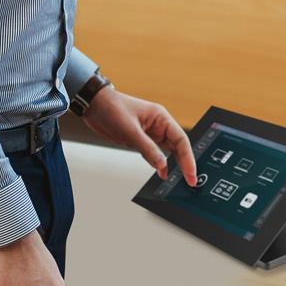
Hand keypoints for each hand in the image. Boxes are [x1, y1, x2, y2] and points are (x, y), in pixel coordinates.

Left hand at [83, 86, 197, 185]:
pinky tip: (162, 173)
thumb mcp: (130, 130)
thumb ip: (147, 148)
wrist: (94, 105)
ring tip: (180, 180)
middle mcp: (158, 125)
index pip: (181, 139)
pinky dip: (159, 164)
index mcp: (161, 117)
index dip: (188, 157)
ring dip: (174, 164)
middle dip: (184, 163)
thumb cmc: (112, 108)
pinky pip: (155, 153)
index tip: (191, 173)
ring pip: (167, 151)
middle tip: (190, 181)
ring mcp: (150, 133)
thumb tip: (162, 165)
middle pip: (177, 146)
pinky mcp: (141, 139)